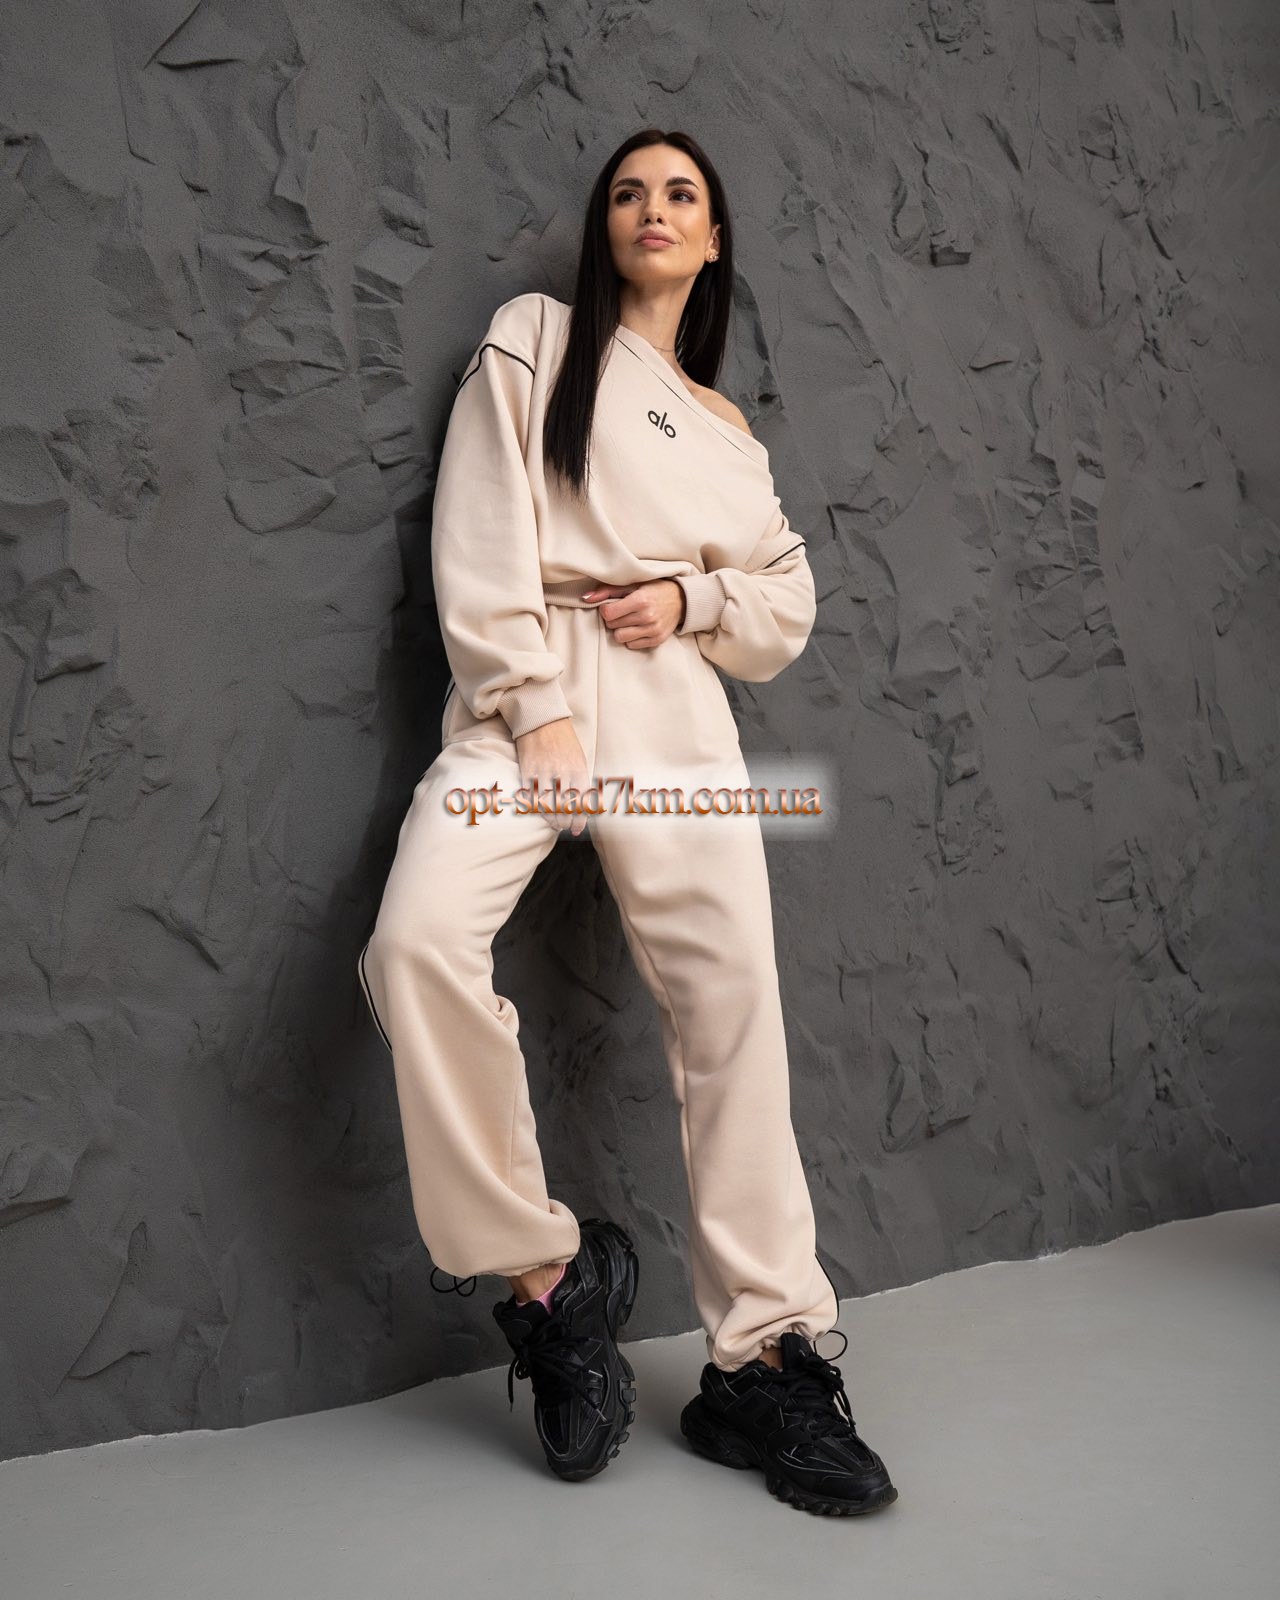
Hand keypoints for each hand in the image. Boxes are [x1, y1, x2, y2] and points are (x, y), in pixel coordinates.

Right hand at [514, 717, 591, 837]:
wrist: (543, 721)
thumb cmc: (565, 743)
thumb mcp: (580, 760)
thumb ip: (581, 783)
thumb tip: (582, 809)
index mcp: (579, 770)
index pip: (581, 804)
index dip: (579, 821)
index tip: (576, 830)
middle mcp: (562, 772)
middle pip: (564, 808)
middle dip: (564, 823)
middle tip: (562, 826)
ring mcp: (544, 771)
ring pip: (547, 806)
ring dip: (550, 819)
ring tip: (552, 823)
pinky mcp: (528, 770)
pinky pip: (531, 796)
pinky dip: (535, 808)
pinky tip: (539, 812)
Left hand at [583, 579, 684, 647]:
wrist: (681, 600)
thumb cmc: (653, 589)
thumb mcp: (632, 585)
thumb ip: (607, 590)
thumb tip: (585, 598)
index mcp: (640, 600)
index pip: (608, 613)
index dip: (606, 609)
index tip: (612, 605)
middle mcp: (647, 617)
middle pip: (612, 625)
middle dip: (614, 619)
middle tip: (623, 612)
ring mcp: (653, 630)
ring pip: (620, 638)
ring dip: (621, 629)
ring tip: (629, 620)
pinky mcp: (656, 640)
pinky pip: (631, 645)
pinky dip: (631, 638)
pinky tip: (638, 628)